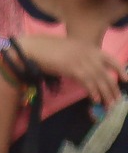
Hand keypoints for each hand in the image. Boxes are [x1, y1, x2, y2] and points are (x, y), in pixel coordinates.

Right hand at [11, 34, 126, 107]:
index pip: (111, 59)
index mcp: (89, 48)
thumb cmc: (48, 49)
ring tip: (109, 104)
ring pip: (100, 80)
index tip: (126, 79)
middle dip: (113, 88)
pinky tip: (96, 99)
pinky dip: (93, 92)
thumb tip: (88, 70)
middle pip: (107, 73)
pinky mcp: (74, 69)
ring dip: (106, 94)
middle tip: (117, 100)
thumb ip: (81, 57)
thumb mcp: (70, 50)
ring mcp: (82, 61)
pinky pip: (88, 83)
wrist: (34, 48)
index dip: (120, 70)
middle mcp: (89, 54)